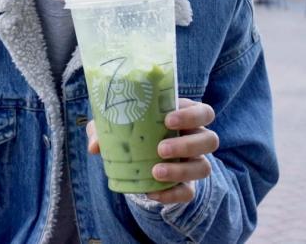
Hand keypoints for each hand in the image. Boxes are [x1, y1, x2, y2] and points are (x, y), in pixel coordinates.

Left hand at [85, 98, 218, 203]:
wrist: (135, 162)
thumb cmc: (131, 133)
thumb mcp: (115, 127)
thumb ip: (102, 130)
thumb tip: (95, 145)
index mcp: (184, 118)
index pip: (203, 112)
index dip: (192, 114)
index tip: (168, 119)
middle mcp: (195, 139)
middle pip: (211, 140)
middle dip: (188, 144)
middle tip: (160, 148)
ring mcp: (194, 163)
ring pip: (205, 167)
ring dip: (182, 170)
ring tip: (155, 171)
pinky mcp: (187, 186)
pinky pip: (189, 192)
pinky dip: (171, 194)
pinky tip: (151, 191)